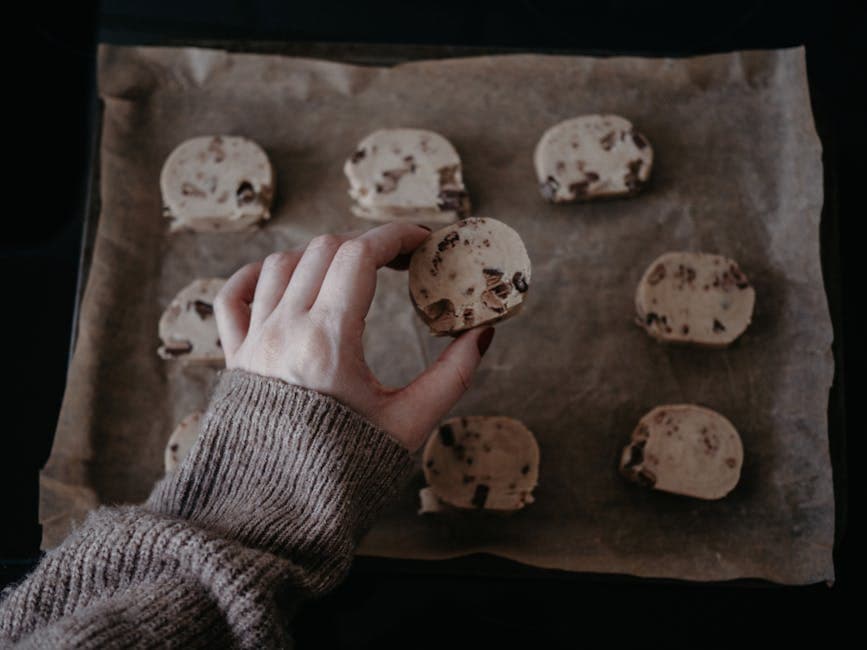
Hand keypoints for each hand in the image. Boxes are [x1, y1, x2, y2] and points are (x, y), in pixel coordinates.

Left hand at [213, 222, 493, 451]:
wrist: (274, 516)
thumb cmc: (344, 472)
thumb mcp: (409, 424)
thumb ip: (451, 376)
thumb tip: (482, 335)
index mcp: (328, 341)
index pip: (359, 254)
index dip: (396, 235)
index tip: (424, 240)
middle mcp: (284, 329)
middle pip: (324, 249)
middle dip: (367, 243)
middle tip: (400, 261)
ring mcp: (254, 341)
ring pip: (281, 264)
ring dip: (321, 256)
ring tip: (353, 272)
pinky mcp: (236, 358)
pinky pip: (233, 297)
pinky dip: (257, 275)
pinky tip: (283, 277)